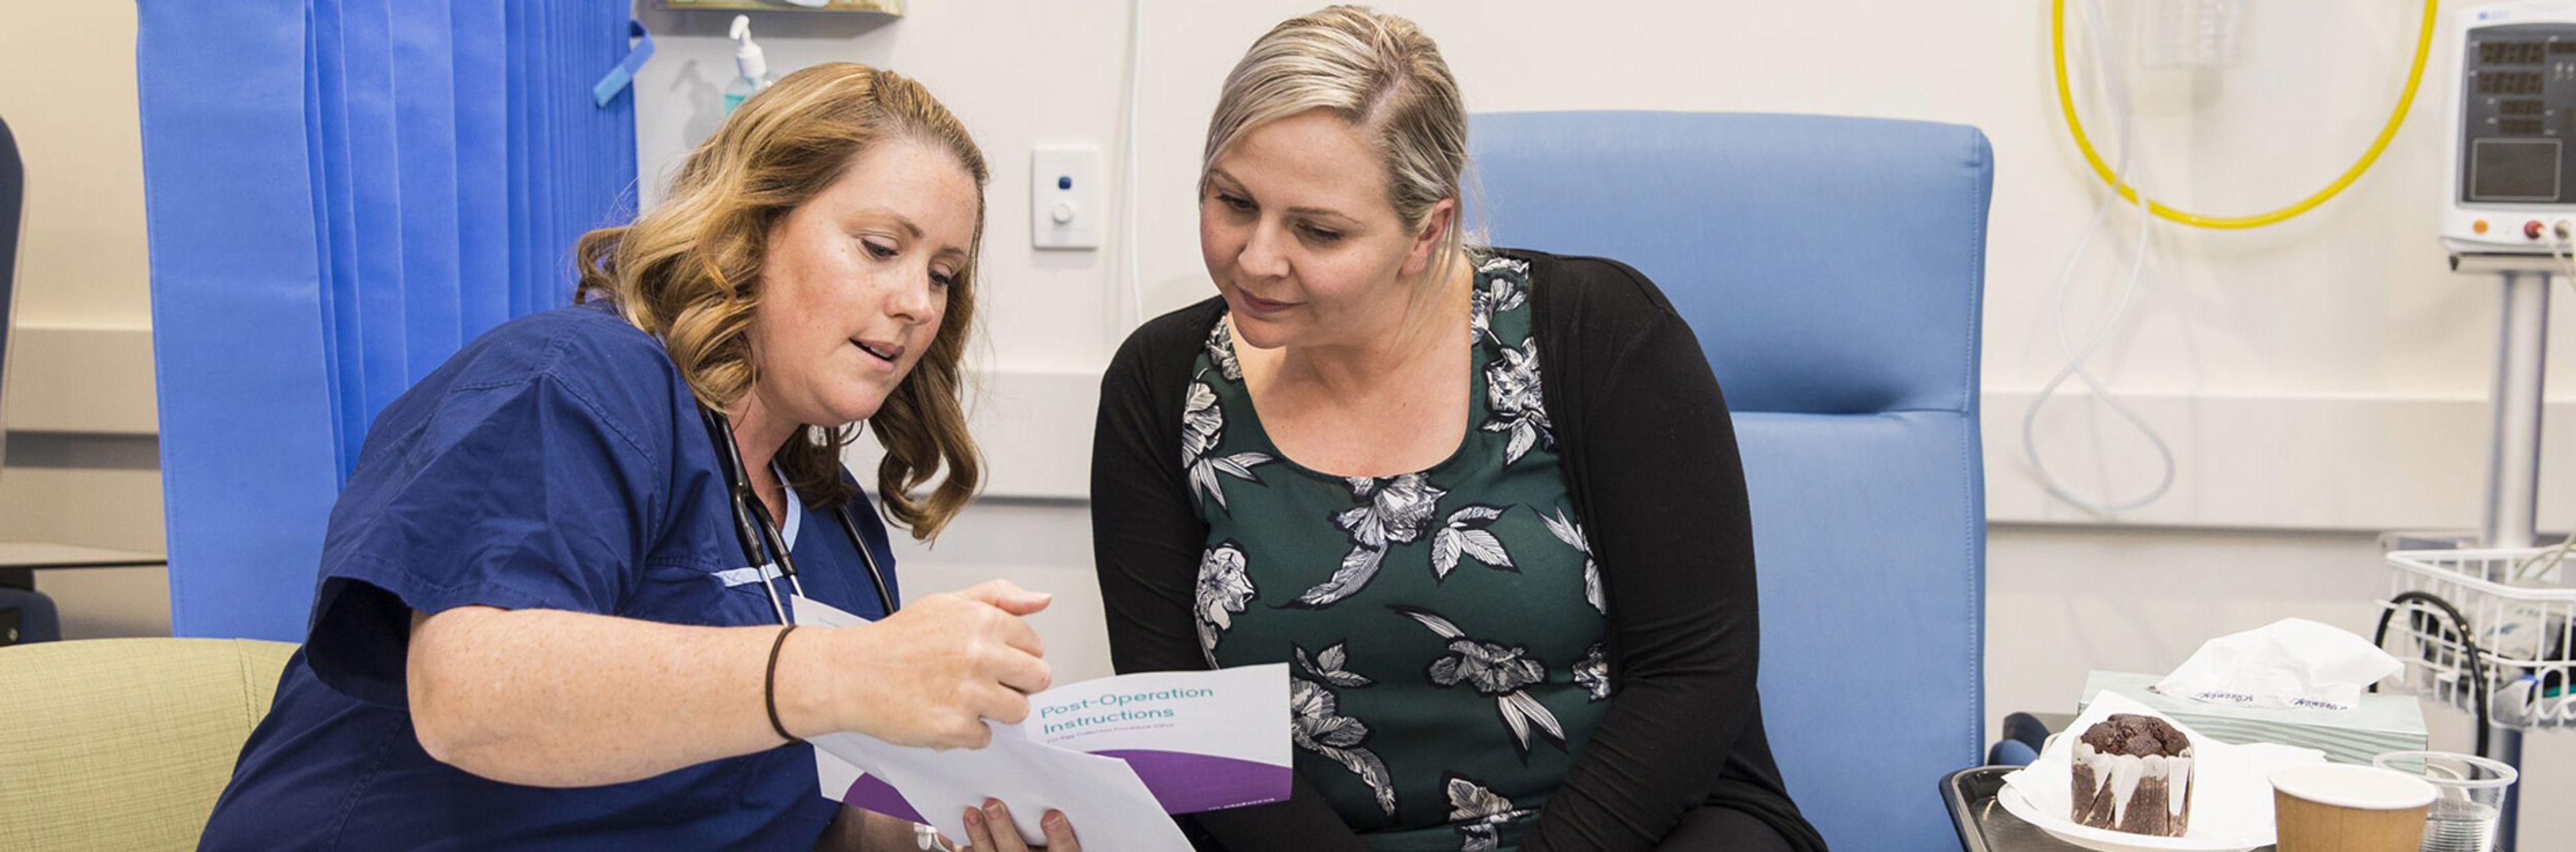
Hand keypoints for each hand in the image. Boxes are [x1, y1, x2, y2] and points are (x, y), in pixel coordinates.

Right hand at [784, 580, 1053, 747]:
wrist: (851, 674)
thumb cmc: (896, 640)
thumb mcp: (948, 603)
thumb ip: (999, 597)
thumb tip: (1042, 600)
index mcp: (983, 620)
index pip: (1035, 645)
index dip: (1015, 656)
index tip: (993, 660)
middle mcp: (980, 654)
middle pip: (1038, 679)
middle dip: (1015, 684)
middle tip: (983, 683)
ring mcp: (969, 693)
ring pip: (1018, 711)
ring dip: (995, 711)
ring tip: (962, 699)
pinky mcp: (954, 727)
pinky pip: (985, 738)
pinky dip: (966, 733)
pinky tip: (942, 714)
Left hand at [960, 799, 1078, 851]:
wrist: (1034, 846)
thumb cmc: (1053, 831)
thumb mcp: (1069, 823)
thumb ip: (1061, 807)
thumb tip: (1055, 777)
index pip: (1065, 851)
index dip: (1060, 837)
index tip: (1052, 816)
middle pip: (1016, 851)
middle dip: (1002, 829)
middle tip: (992, 805)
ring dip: (978, 835)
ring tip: (970, 813)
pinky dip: (963, 842)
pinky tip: (953, 828)